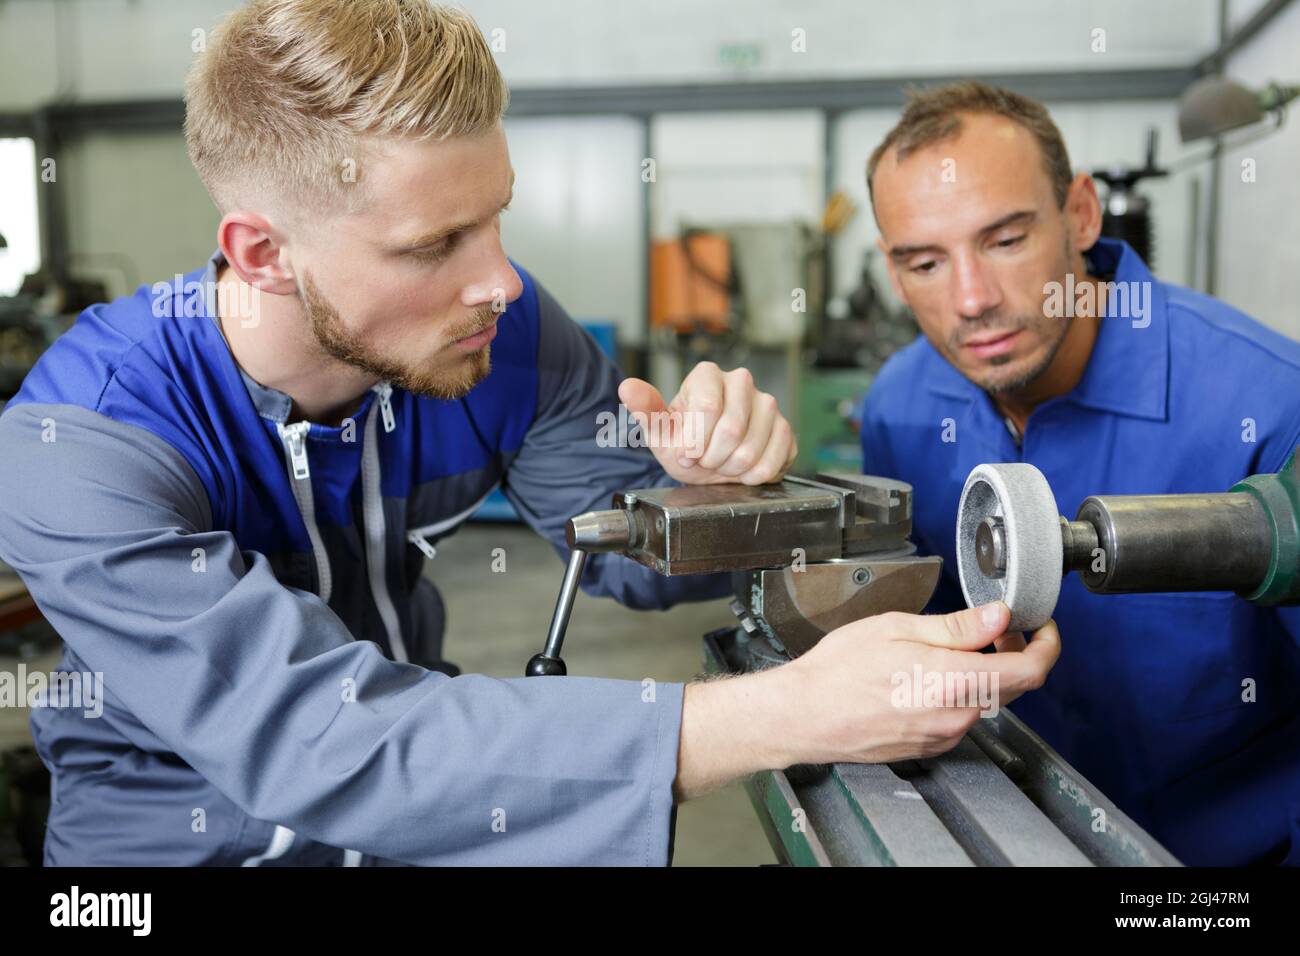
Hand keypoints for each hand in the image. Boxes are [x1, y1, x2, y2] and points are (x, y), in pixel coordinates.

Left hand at [618, 361, 796, 484]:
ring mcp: (767, 404)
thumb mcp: (659, 431)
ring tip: (721, 463)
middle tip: (704, 460)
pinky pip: (774, 459)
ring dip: (730, 468)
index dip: (694, 440)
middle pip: (731, 429)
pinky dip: (754, 475)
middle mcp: (741, 381)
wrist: (707, 461)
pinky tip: (743, 469)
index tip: (686, 452)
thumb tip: (627, 388)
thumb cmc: (683, 441)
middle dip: (711, 457)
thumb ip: (645, 409)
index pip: (708, 407)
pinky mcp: (785, 429)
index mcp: (707, 375)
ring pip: (751, 449)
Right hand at [780, 601, 1059, 765]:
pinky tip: (929, 675)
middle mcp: (956, 715)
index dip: (1046, 646)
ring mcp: (943, 735)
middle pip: (1011, 686)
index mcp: (953, 681)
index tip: (1041, 628)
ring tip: (952, 647)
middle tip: (996, 627)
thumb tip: (998, 617)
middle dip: (1013, 653)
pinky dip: (960, 692)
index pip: (1029, 671)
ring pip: (984, 700)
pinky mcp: (928, 746)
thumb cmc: (839, 671)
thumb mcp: (896, 629)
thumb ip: (956, 627)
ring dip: (983, 672)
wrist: (804, 715)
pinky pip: (960, 716)